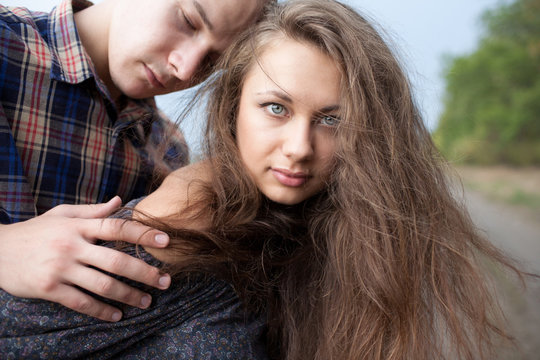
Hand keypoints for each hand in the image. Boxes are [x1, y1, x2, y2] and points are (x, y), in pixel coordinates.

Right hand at [0, 196, 171, 321]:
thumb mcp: (62, 214)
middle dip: (145, 273)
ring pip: (102, 285)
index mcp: (78, 226)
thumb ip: (93, 211)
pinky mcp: (49, 289)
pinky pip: (81, 302)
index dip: (143, 233)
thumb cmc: (35, 231)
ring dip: (128, 295)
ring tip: (146, 302)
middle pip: (116, 260)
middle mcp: (72, 246)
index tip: (166, 241)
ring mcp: (60, 268)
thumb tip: (120, 201)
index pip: (117, 227)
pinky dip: (101, 310)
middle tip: (165, 281)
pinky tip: (116, 315)